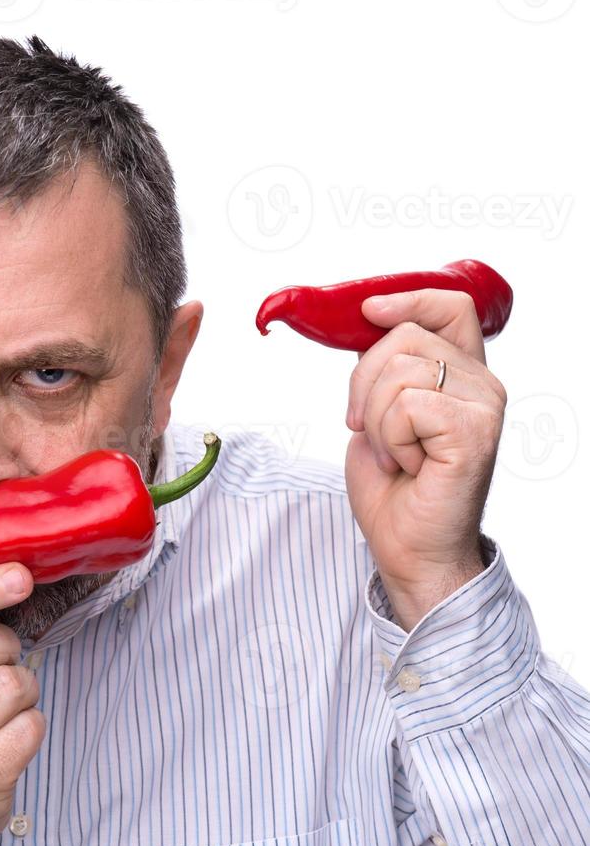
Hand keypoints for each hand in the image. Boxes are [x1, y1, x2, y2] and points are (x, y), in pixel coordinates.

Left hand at [344, 289, 505, 628]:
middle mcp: (481, 384)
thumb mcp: (379, 415)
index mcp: (461, 376)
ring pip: (398, 372)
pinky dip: (390, 439)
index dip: (407, 299)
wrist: (408, 547)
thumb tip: (367, 325)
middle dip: (362, 383)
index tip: (367, 312)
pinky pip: (406, 405)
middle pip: (405, 336)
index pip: (450, 307)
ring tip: (395, 454)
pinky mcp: (474, 432)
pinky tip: (408, 465)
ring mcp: (483, 407)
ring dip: (376, 421)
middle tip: (367, 429)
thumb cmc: (394, 489)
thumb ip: (384, 371)